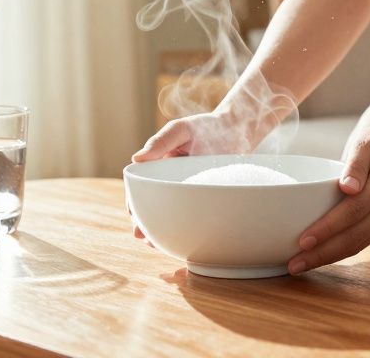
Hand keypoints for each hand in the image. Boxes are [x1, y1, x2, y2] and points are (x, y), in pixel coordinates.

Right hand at [128, 110, 263, 239]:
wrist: (236, 130)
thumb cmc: (204, 127)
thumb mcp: (180, 130)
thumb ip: (160, 142)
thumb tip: (136, 159)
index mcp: (159, 167)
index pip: (141, 188)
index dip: (135, 203)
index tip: (133, 214)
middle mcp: (170, 182)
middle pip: (152, 206)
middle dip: (143, 222)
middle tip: (141, 236)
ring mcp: (187, 192)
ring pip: (170, 215)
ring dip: (160, 230)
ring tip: (155, 244)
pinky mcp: (205, 198)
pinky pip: (192, 217)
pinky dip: (184, 228)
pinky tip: (180, 240)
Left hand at [287, 117, 369, 273]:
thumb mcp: (367, 140)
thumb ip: (356, 163)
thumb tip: (346, 187)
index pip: (354, 210)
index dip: (327, 229)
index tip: (303, 241)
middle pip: (356, 236)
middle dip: (323, 253)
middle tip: (294, 264)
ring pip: (361, 243)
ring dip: (330, 257)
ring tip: (302, 263)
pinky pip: (367, 240)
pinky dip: (343, 249)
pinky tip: (322, 254)